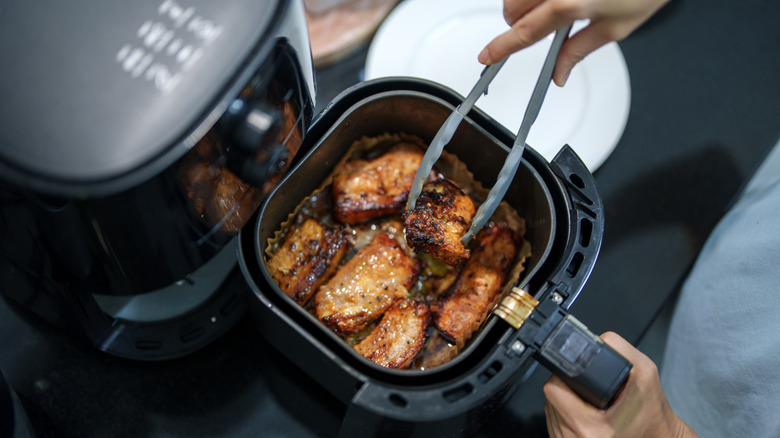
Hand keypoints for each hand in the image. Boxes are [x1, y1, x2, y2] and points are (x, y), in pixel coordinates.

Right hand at [478, 0, 669, 85]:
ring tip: (552, 4)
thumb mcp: (616, 27)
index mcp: (570, 3)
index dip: (501, 48)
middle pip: (512, 8)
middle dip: (517, 22)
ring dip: (524, 2)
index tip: (486, 57)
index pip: (524, 33)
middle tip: (541, 27)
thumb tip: (559, 73)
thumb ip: (578, 50)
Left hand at [543, 331, 698, 437]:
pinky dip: (566, 415)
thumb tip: (595, 339)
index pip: (553, 390)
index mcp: (590, 427)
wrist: (660, 437)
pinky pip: (556, 423)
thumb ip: (618, 348)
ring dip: (565, 402)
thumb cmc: (653, 414)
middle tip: (588, 390)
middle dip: (567, 388)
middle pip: (550, 399)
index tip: (575, 376)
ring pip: (551, 411)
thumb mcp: (645, 372)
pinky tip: (586, 413)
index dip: (563, 376)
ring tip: (589, 403)